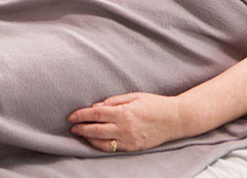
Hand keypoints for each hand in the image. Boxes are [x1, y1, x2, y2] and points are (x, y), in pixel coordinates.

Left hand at [68, 93, 183, 152]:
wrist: (174, 119)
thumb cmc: (156, 104)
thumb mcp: (135, 96)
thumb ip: (115, 100)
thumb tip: (97, 105)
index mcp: (125, 112)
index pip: (97, 114)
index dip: (82, 115)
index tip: (72, 116)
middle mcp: (125, 128)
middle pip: (96, 129)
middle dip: (81, 128)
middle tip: (72, 127)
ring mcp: (129, 140)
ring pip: (101, 142)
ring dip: (88, 138)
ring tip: (80, 134)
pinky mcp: (133, 147)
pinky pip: (112, 148)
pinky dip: (100, 145)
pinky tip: (95, 141)